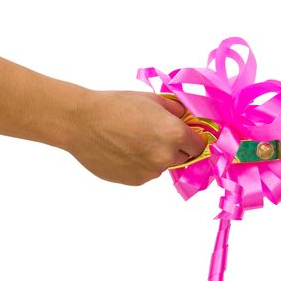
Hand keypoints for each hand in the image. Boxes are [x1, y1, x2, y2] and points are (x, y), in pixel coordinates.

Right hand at [66, 90, 205, 185]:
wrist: (82, 122)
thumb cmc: (116, 106)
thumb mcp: (153, 100)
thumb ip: (177, 111)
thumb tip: (187, 119)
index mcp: (175, 134)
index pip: (199, 145)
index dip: (193, 138)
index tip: (186, 134)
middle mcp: (166, 157)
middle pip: (183, 157)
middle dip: (175, 147)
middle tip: (154, 134)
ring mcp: (150, 172)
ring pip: (162, 165)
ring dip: (155, 156)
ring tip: (133, 140)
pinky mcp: (135, 181)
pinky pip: (145, 172)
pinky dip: (139, 164)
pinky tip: (123, 150)